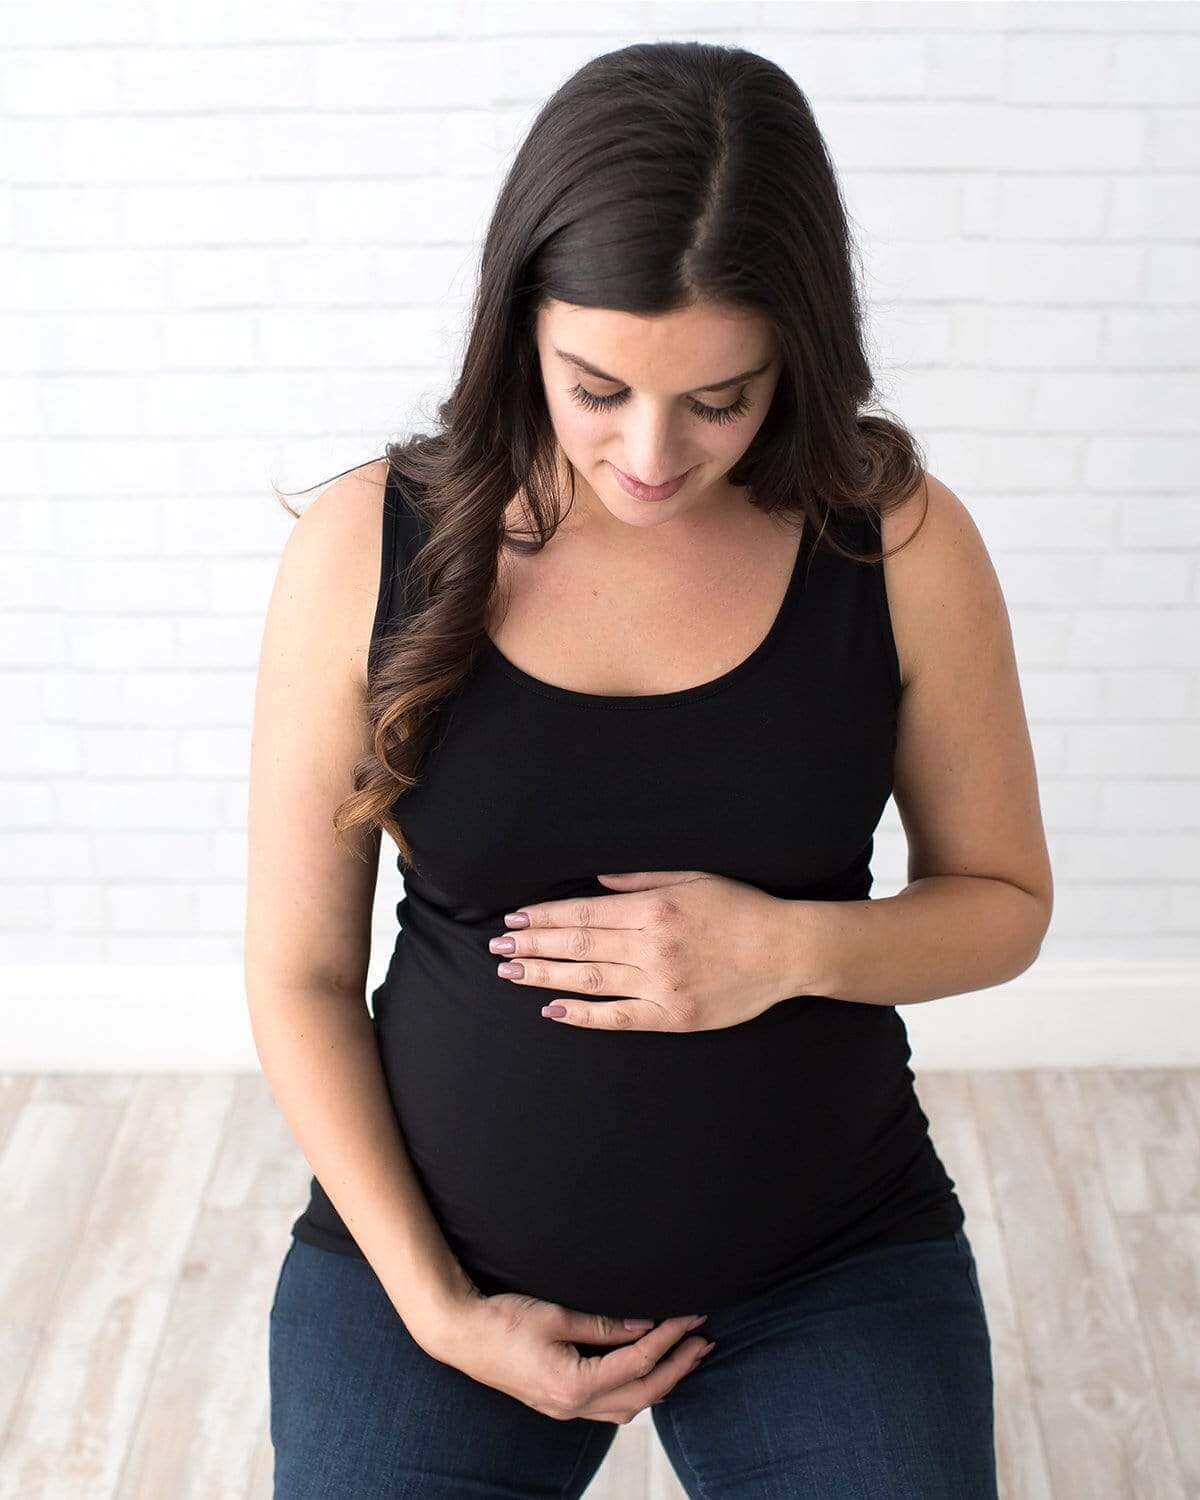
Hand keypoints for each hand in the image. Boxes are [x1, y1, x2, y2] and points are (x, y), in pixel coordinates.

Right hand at [422, 1284, 715, 1423]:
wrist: (461, 1336)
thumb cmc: (503, 1320)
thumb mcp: (555, 1314)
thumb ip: (603, 1324)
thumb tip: (645, 1324)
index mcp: (574, 1385)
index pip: (637, 1362)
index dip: (670, 1338)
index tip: (692, 1316)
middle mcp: (573, 1406)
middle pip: (642, 1394)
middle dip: (678, 1367)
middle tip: (705, 1341)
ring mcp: (566, 1409)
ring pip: (628, 1407)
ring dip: (661, 1382)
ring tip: (686, 1357)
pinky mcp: (559, 1402)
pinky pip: (609, 1407)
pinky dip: (635, 1391)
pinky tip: (645, 1374)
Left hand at [489, 869, 807, 1031]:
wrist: (786, 951)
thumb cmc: (741, 907)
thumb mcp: (692, 877)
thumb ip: (641, 878)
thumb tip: (595, 881)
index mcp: (653, 909)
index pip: (583, 913)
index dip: (544, 917)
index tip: (514, 919)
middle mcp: (651, 946)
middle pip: (578, 945)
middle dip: (533, 945)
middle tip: (498, 948)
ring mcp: (661, 984)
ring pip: (589, 980)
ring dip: (545, 976)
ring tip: (511, 974)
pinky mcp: (673, 1016)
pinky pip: (618, 1018)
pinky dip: (583, 1015)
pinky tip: (552, 1010)